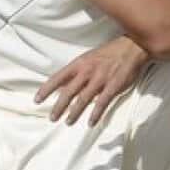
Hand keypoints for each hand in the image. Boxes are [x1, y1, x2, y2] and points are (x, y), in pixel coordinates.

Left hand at [35, 36, 150, 125]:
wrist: (132, 47)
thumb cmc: (109, 53)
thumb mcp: (89, 59)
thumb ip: (77, 73)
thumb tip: (63, 87)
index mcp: (79, 64)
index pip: (58, 77)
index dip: (46, 89)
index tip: (37, 100)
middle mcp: (87, 71)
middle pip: (68, 92)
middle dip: (59, 106)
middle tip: (52, 118)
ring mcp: (101, 78)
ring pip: (83, 99)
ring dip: (74, 112)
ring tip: (68, 122)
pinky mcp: (114, 85)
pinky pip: (102, 102)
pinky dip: (96, 114)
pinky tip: (91, 123)